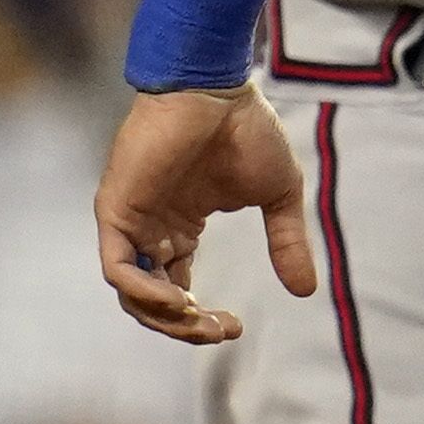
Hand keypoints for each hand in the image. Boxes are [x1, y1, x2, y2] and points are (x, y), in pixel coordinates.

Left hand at [92, 85, 313, 344]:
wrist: (216, 92)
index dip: (202, 319)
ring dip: (164, 317)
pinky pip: (118, 268)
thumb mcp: (279, 195)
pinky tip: (178, 299)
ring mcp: (131, 223)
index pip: (178, 290)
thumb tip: (307, 291)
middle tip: (221, 331)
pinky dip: (144, 292)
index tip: (237, 326)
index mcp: (181, 229)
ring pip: (132, 293)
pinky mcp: (117, 212)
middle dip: (185, 327)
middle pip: (153, 302)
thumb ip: (287, 242)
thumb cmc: (247, 131)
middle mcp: (152, 232)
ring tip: (199, 319)